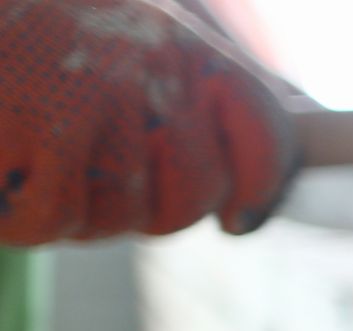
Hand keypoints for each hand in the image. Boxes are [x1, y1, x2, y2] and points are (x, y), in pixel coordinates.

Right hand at [0, 0, 296, 244]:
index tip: (238, 217)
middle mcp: (148, 74)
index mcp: (183, 46)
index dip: (258, 186)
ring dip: (74, 205)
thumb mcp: (129, 33)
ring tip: (31, 145)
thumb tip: (244, 202)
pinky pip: (47, 220)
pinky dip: (18, 209)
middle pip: (189, 200)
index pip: (264, 136)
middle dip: (149, 207)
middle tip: (93, 171)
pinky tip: (1, 161)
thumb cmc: (37, 26)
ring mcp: (87, 109)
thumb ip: (195, 96)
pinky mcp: (27, 144)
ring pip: (115, 219)